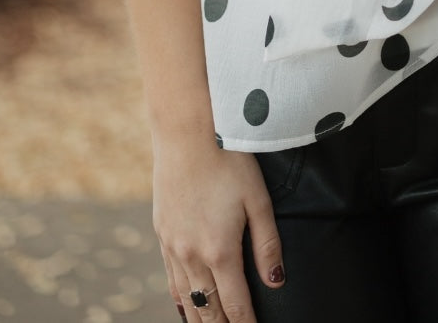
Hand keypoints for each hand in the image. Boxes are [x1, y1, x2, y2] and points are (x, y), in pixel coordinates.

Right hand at [152, 133, 284, 320]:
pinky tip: (186, 307)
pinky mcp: (162, 234)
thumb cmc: (228, 160)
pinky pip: (170, 279)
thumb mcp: (258, 198)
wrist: (186, 133)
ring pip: (186, 300)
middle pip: (208, 310)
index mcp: (220, 250)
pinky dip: (180, 300)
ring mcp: (173, 246)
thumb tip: (276, 281)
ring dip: (200, 319)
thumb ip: (267, 244)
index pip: (235, 305)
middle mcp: (192, 256)